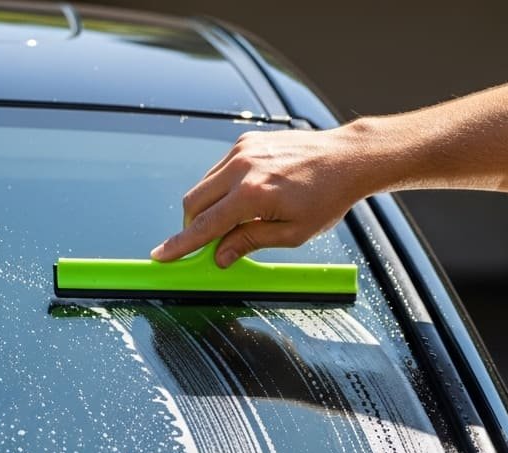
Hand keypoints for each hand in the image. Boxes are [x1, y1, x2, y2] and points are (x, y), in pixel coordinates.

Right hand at [150, 126, 369, 265]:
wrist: (345, 159)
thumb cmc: (326, 199)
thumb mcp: (293, 234)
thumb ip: (251, 243)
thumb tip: (220, 257)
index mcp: (253, 196)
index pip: (205, 226)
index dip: (181, 244)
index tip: (162, 255)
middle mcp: (242, 168)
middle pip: (194, 202)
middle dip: (193, 226)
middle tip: (209, 244)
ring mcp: (243, 151)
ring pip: (204, 184)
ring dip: (209, 207)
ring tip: (239, 220)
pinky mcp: (247, 141)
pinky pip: (220, 170)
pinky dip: (222, 188)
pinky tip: (247, 198)